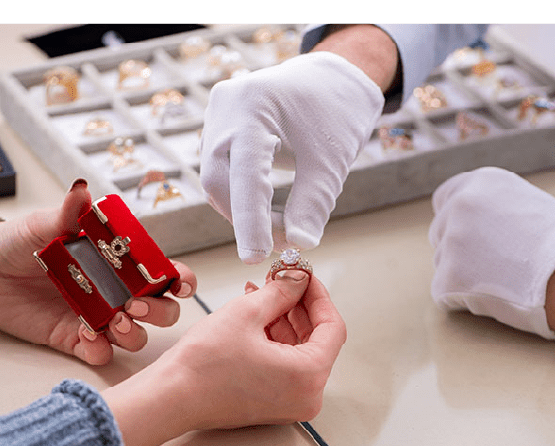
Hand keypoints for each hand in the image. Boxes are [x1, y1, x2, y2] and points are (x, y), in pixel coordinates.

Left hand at [0, 180, 197, 364]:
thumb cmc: (19, 242)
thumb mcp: (45, 225)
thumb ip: (68, 213)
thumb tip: (82, 190)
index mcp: (121, 264)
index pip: (164, 274)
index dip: (181, 280)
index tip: (178, 283)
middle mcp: (117, 293)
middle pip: (161, 310)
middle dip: (160, 311)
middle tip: (136, 304)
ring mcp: (98, 318)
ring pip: (136, 337)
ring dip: (133, 334)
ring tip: (113, 322)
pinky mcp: (74, 338)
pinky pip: (99, 354)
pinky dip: (100, 350)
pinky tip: (86, 337)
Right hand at [102, 271, 345, 445]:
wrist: (169, 398)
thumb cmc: (203, 366)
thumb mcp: (248, 312)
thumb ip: (282, 291)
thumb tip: (298, 278)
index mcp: (309, 376)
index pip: (332, 327)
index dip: (318, 296)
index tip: (305, 277)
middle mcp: (306, 396)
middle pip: (317, 339)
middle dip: (299, 306)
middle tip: (284, 280)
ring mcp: (289, 403)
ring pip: (300, 351)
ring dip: (284, 319)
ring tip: (264, 292)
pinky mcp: (272, 404)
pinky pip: (285, 365)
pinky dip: (275, 339)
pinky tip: (258, 314)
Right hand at [200, 26, 392, 263]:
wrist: (333, 79)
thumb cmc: (337, 112)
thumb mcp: (331, 161)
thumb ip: (313, 203)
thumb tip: (300, 244)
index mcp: (253, 105)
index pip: (244, 174)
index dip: (250, 220)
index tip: (256, 257)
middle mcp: (225, 107)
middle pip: (220, 181)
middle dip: (248, 219)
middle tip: (284, 243)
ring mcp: (216, 116)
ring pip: (217, 181)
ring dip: (245, 211)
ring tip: (284, 225)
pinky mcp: (218, 128)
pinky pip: (221, 173)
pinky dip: (242, 197)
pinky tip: (270, 208)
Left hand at [429, 167, 554, 338]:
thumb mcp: (528, 203)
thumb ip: (495, 207)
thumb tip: (479, 222)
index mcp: (480, 183)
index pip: (445, 199)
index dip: (456, 221)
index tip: (471, 237)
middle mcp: (460, 205)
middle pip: (440, 233)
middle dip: (460, 250)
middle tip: (493, 265)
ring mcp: (452, 242)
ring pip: (443, 264)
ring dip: (464, 276)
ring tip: (504, 281)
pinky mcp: (448, 278)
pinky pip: (445, 294)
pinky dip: (464, 301)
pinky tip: (496, 298)